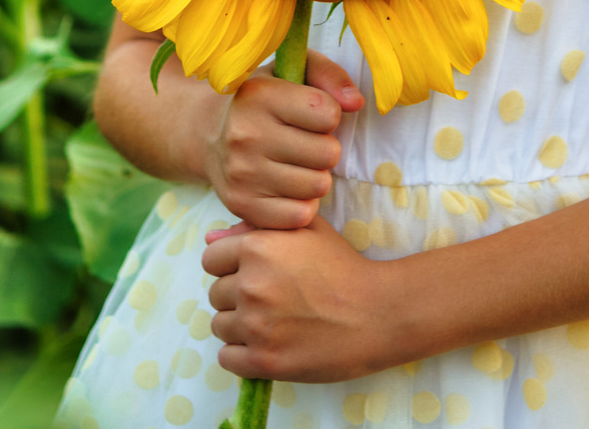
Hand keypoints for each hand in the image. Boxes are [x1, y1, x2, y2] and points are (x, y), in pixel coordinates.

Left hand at [202, 216, 388, 382]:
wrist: (378, 313)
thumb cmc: (343, 267)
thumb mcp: (306, 231)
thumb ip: (256, 227)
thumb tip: (211, 239)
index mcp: (257, 248)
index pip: (212, 259)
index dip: (232, 266)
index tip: (257, 275)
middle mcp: (250, 285)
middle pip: (216, 294)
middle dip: (238, 297)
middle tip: (274, 301)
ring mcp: (256, 326)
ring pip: (220, 326)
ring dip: (240, 326)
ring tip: (274, 323)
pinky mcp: (264, 361)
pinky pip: (227, 358)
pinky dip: (242, 355)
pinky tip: (268, 345)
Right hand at [203, 51, 362, 229]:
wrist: (209, 134)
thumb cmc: (263, 99)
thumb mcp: (292, 70)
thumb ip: (329, 76)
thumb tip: (355, 103)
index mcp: (259, 95)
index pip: (328, 113)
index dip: (329, 115)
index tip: (311, 115)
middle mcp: (246, 135)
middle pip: (328, 153)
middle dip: (324, 147)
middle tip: (305, 143)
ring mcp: (242, 174)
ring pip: (318, 185)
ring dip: (315, 176)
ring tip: (297, 164)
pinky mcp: (242, 205)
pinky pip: (300, 215)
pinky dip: (302, 203)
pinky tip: (287, 187)